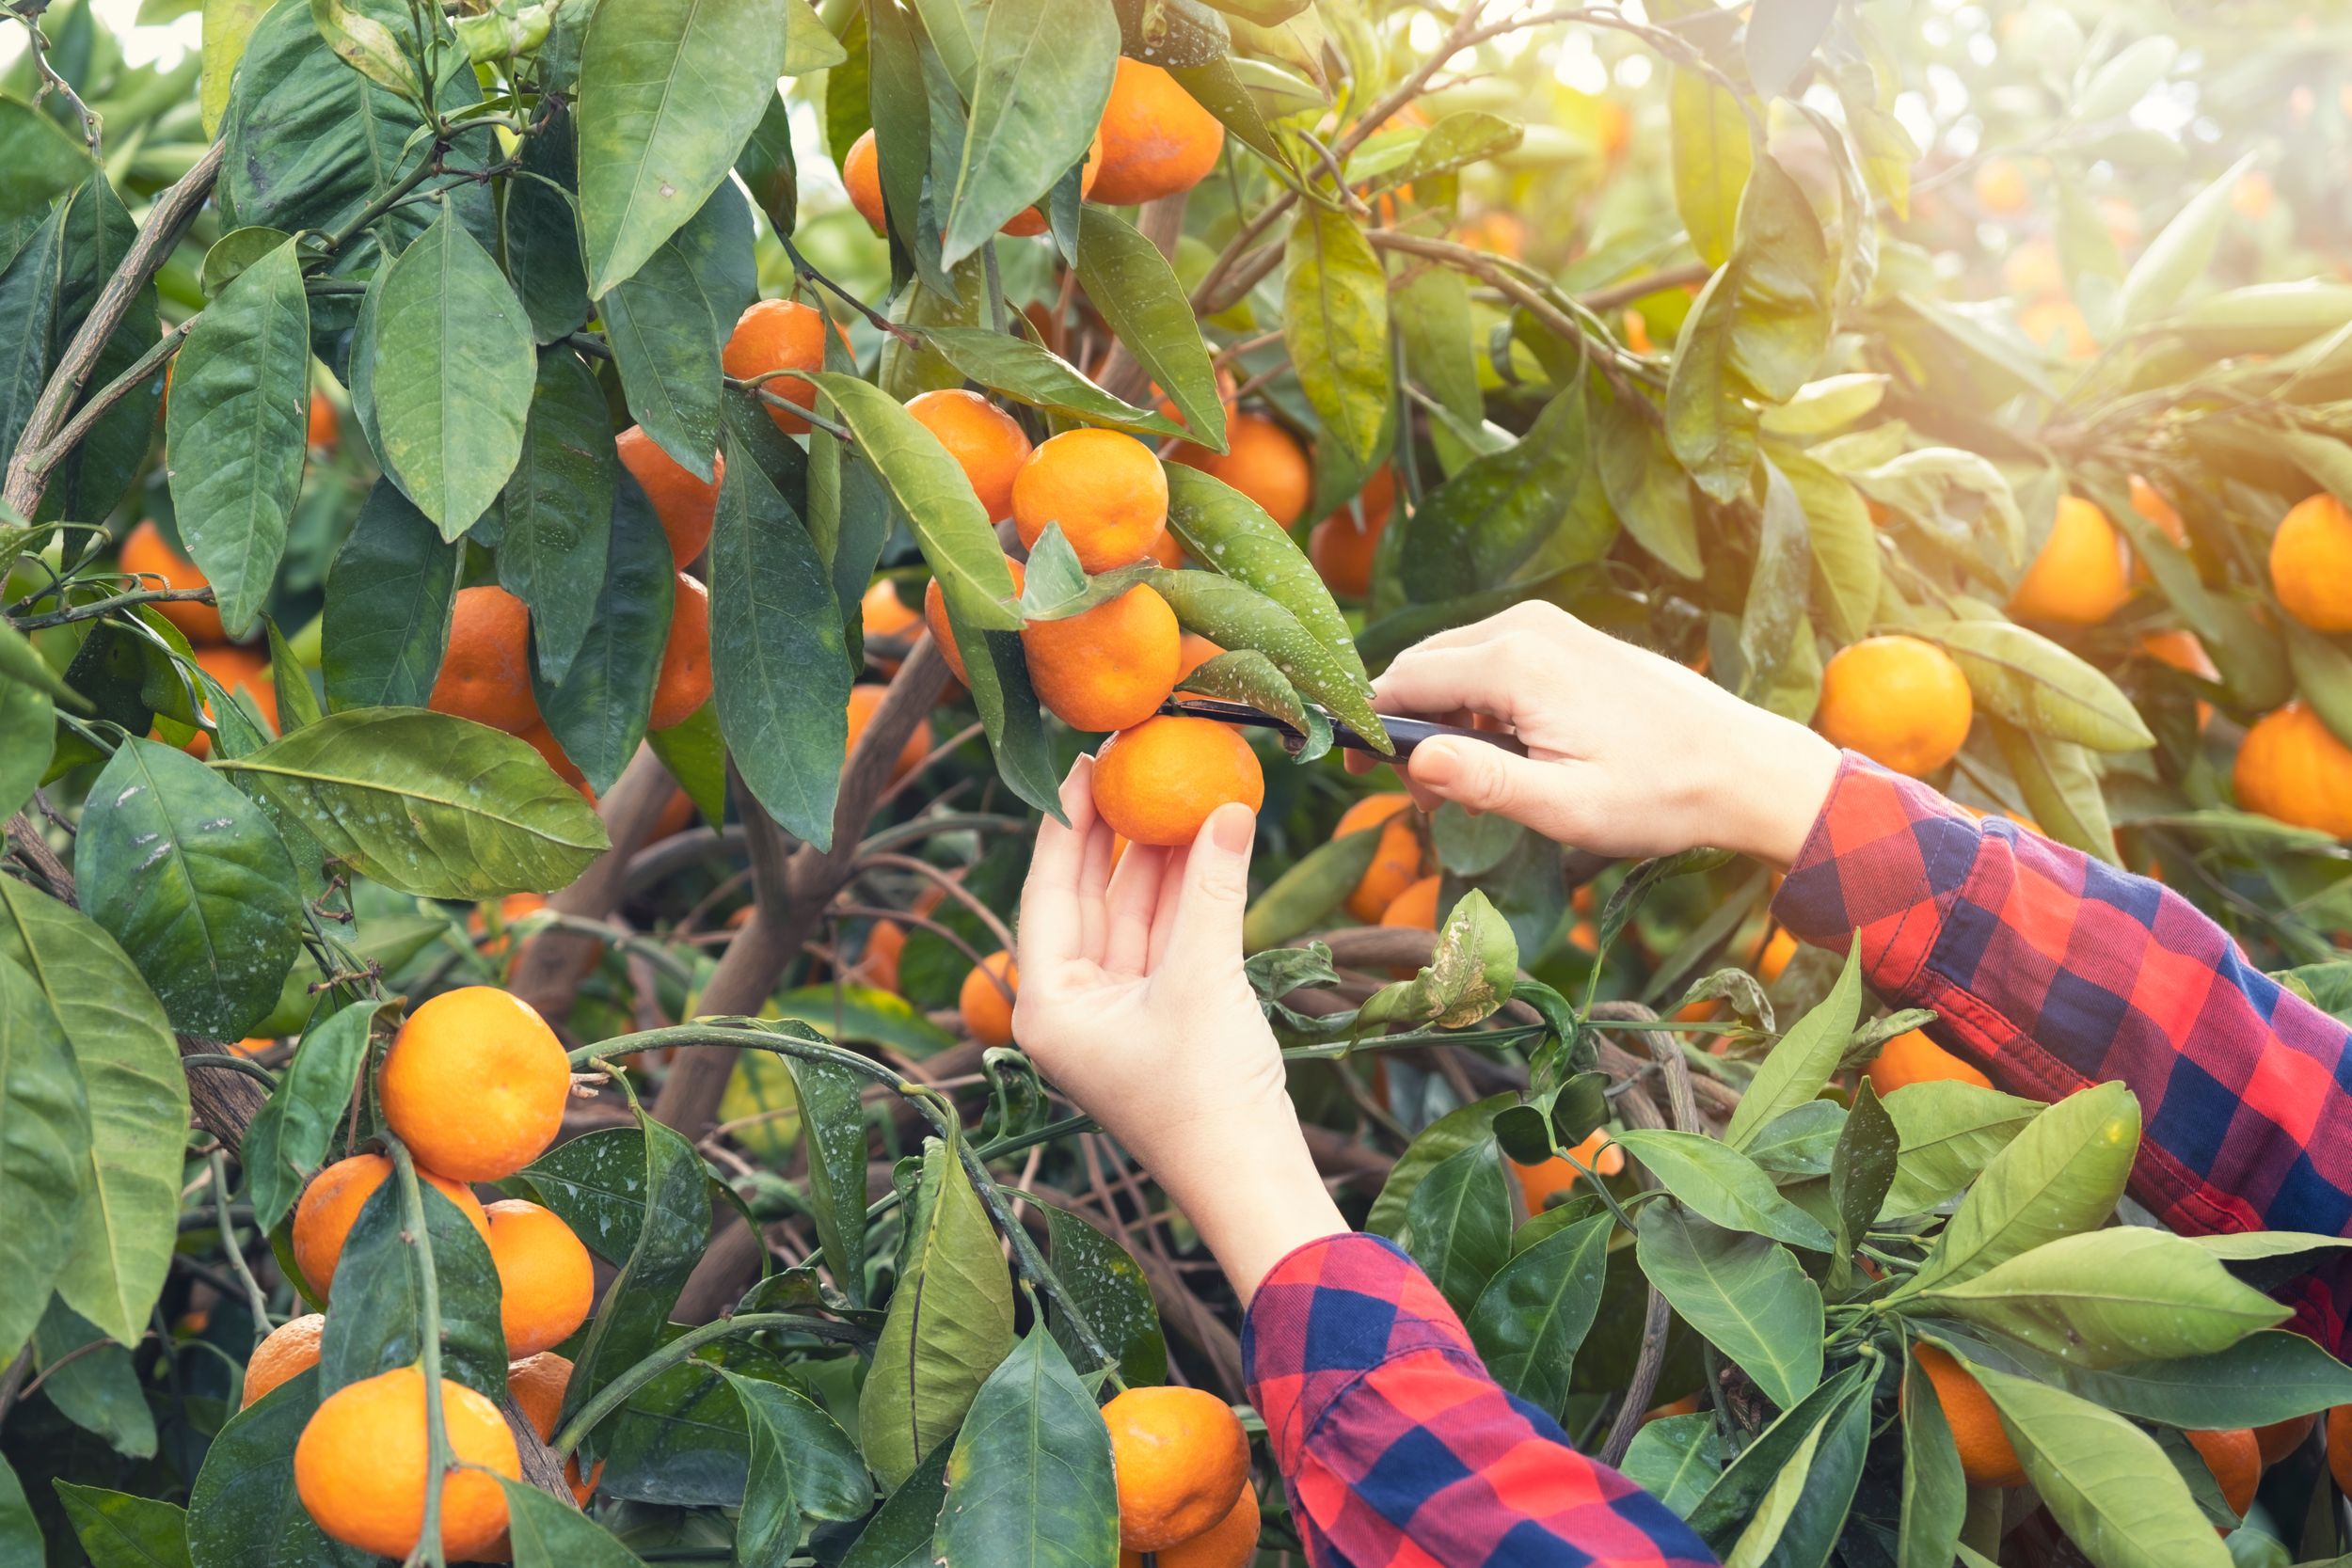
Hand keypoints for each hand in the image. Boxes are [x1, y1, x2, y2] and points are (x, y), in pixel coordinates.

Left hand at [1013, 757, 1346, 1301]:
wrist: (1253, 1182)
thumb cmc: (1208, 1097)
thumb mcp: (1205, 979)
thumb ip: (1211, 890)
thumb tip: (1229, 807)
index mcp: (1047, 1003)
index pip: (1048, 889)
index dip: (1068, 821)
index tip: (1084, 761)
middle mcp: (1072, 1005)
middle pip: (1088, 896)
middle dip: (1114, 830)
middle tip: (1131, 761)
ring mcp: (1117, 1011)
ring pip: (1133, 914)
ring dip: (1160, 857)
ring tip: (1180, 785)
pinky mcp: (1163, 1016)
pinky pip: (1166, 939)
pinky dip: (1187, 895)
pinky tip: (1209, 840)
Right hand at [1355, 601, 1840, 864]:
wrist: (1744, 765)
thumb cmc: (1660, 794)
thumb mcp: (1564, 807)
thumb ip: (1481, 781)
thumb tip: (1411, 762)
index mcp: (1516, 662)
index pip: (1404, 682)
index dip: (1369, 728)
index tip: (1357, 772)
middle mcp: (1526, 626)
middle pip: (1424, 667)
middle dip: (1406, 727)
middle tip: (1421, 799)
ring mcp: (1549, 625)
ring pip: (1455, 663)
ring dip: (1442, 718)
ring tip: (1465, 786)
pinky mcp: (1567, 637)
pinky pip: (1492, 660)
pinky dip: (1476, 703)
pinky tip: (1502, 754)